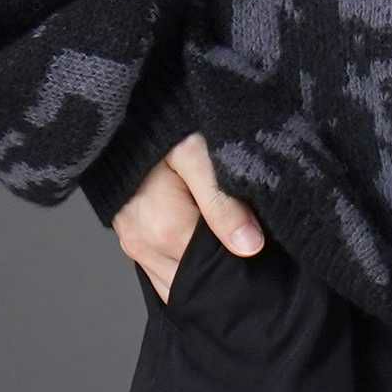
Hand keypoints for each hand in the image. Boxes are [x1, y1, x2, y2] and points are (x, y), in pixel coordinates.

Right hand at [111, 131, 264, 304]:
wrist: (127, 111)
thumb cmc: (164, 124)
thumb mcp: (199, 153)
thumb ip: (222, 201)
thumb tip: (250, 247)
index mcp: (164, 230)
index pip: (213, 269)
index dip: (242, 261)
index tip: (265, 246)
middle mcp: (142, 245)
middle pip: (193, 280)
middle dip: (222, 271)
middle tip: (252, 247)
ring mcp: (133, 243)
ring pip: (175, 280)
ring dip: (202, 270)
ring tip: (230, 244)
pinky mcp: (130, 236)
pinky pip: (161, 267)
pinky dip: (184, 263)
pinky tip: (207, 244)